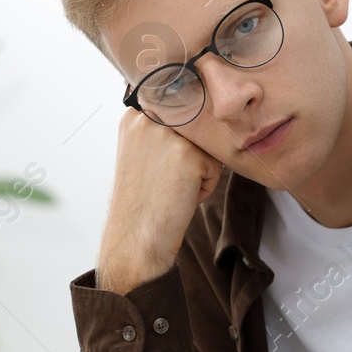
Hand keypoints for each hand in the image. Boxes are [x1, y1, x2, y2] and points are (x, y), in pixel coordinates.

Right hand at [97, 108, 223, 293]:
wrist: (136, 237)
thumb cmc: (142, 200)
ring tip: (172, 188)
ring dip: (199, 170)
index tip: (162, 167)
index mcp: (135, 115)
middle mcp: (149, 118)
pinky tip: (180, 197)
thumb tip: (198, 116)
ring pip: (207, 147)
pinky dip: (205, 186)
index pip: (180, 115)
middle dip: (190, 156)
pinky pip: (215, 166)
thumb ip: (161, 129)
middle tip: (165, 180)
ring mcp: (169, 135)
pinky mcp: (189, 155)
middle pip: (196, 129)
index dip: (179, 145)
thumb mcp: (141, 152)